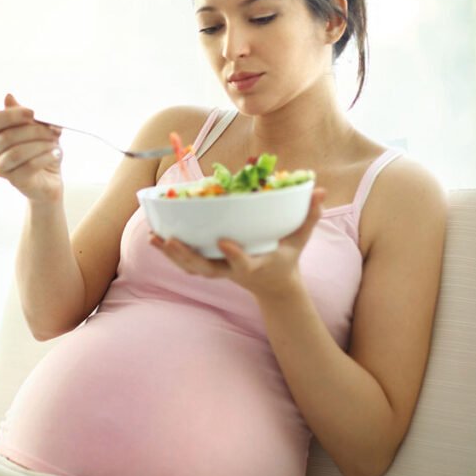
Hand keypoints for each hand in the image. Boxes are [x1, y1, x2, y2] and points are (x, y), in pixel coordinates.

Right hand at [0, 94, 63, 201]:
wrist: (49, 179)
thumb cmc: (41, 150)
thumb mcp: (38, 129)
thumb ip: (25, 115)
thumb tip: (8, 97)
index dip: (12, 115)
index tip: (33, 112)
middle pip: (7, 137)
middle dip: (34, 131)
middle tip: (53, 129)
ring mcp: (0, 168)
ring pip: (17, 153)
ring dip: (40, 145)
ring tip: (56, 143)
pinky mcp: (15, 181)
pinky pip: (28, 167)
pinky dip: (45, 158)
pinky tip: (56, 154)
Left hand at [150, 188, 326, 298]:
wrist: (273, 285)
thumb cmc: (286, 257)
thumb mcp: (300, 240)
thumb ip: (309, 216)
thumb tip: (321, 190)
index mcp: (255, 265)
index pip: (243, 262)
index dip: (234, 255)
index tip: (224, 242)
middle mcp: (232, 271)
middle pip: (206, 268)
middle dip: (187, 256)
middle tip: (170, 240)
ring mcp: (218, 272)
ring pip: (191, 267)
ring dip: (171, 255)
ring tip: (154, 237)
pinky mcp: (209, 269)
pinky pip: (186, 264)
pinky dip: (170, 254)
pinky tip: (155, 238)